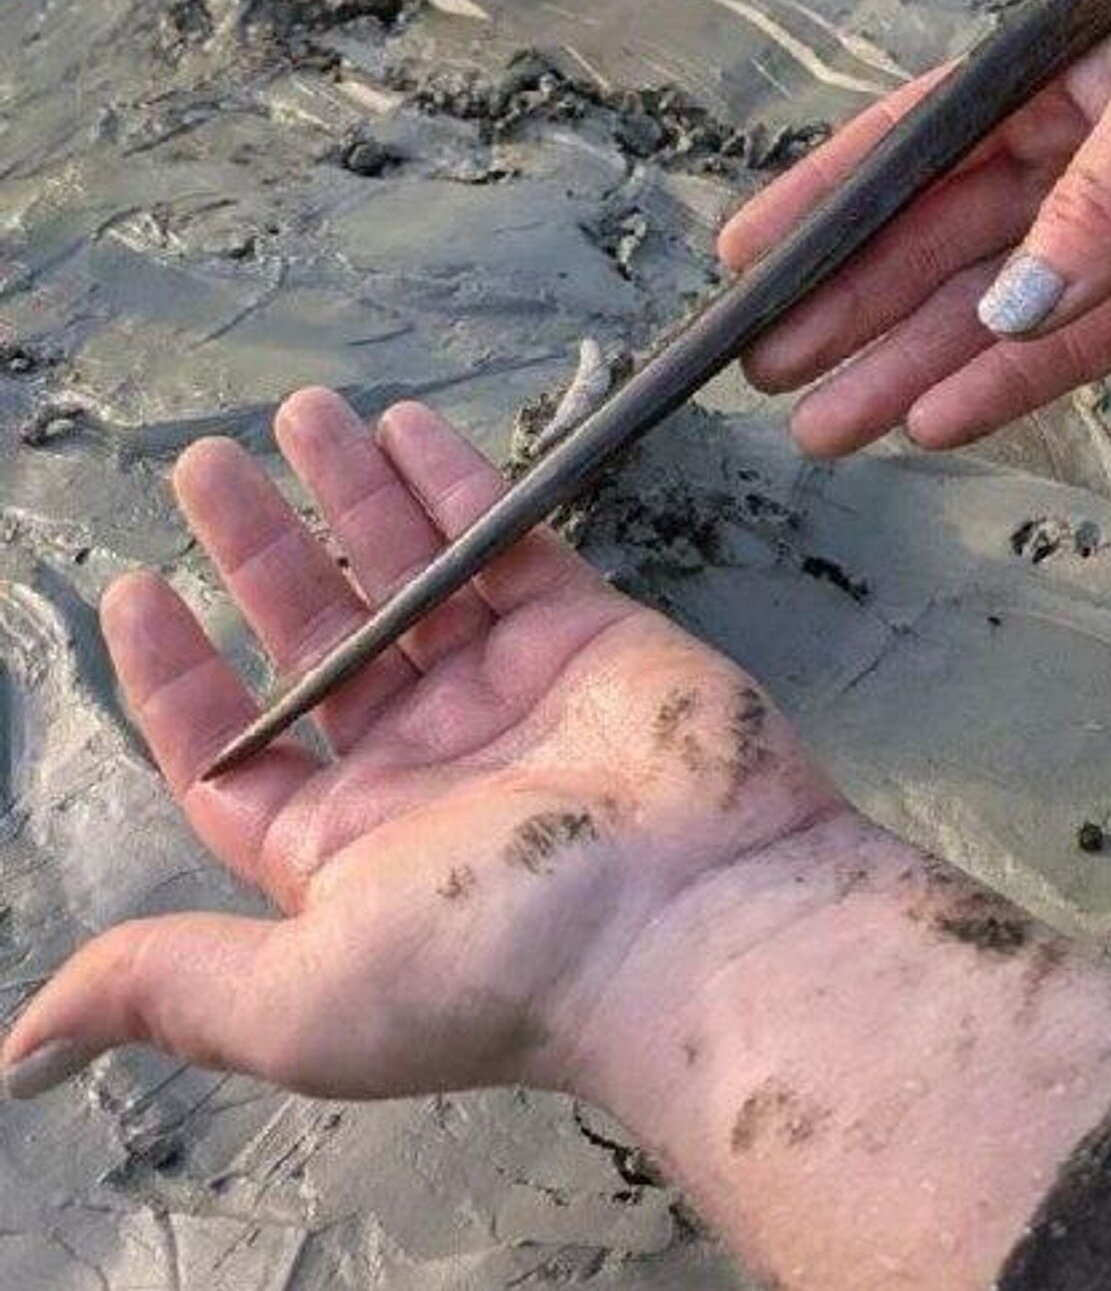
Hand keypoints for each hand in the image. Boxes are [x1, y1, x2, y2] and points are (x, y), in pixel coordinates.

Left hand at [0, 389, 840, 1104]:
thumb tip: (26, 1050)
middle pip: (315, 638)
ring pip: (407, 574)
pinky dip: (456, 486)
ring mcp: (503, 691)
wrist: (692, 916)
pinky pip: (505, 546)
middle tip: (208, 462)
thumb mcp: (300, 999)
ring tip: (301, 412)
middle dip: (258, 549)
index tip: (139, 586)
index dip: (179, 674)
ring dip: (351, 494)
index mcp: (345, 849)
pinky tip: (404, 429)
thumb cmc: (495, 961)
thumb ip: (170, 983)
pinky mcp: (583, 634)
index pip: (238, 750)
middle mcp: (418, 764)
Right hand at [719, 0, 1110, 457]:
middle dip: (847, 303)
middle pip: (931, 243)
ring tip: (821, 426)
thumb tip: (1006, 305)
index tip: (738, 257)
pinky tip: (931, 421)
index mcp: (1048, 83)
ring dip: (906, 363)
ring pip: (985, 313)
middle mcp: (1065, 165)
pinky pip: (1067, 356)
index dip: (824, 202)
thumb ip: (1093, 199)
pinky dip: (1002, 388)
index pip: (909, 146)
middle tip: (760, 367)